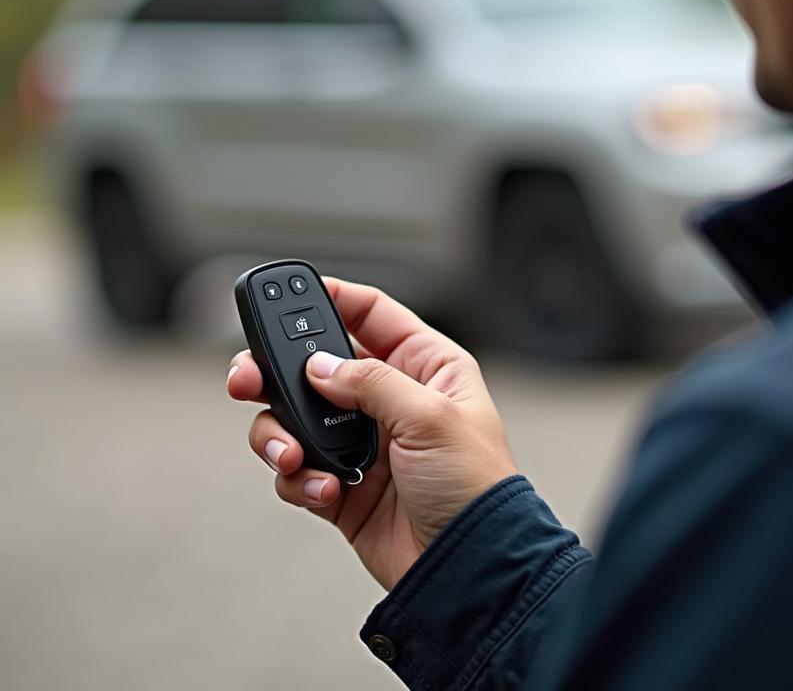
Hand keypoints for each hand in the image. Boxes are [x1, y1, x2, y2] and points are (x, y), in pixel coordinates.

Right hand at [227, 278, 518, 590]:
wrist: (470, 568)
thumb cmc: (474, 485)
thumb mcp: (430, 416)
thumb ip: (371, 382)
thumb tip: (319, 366)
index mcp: (424, 366)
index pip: (370, 314)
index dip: (331, 298)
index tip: (286, 295)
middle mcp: (390, 398)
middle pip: (317, 364)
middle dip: (278, 370)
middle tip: (247, 377)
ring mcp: (363, 442)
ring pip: (295, 417)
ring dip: (280, 433)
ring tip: (294, 453)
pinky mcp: (341, 486)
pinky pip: (297, 470)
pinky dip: (299, 479)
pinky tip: (327, 490)